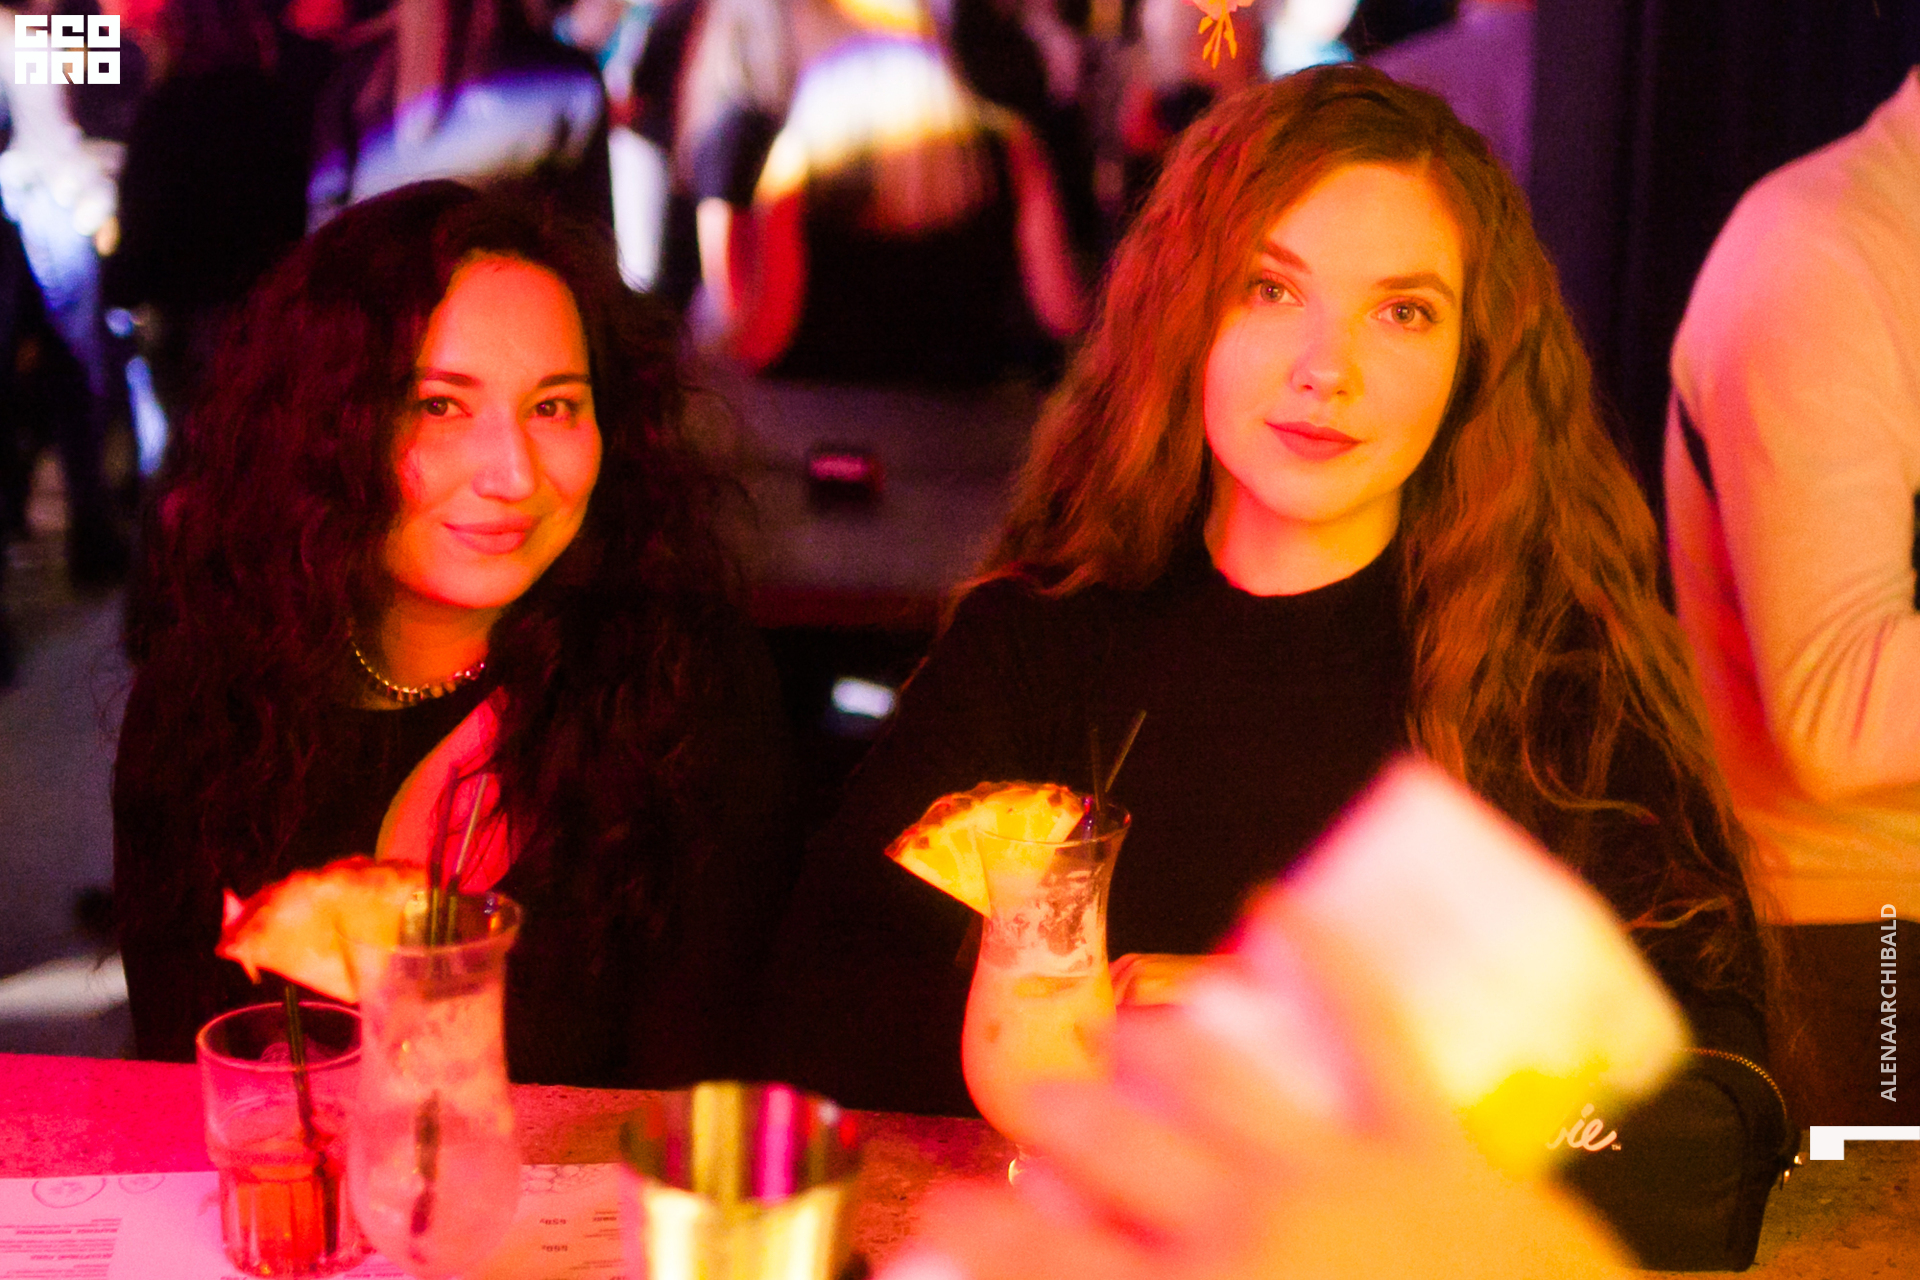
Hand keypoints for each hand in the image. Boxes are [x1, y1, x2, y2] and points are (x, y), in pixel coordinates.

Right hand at [892, 932, 1630, 1279]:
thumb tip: (1124, 1268)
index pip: (1041, 1257)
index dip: (970, 1229)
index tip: (931, 1212)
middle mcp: (1240, 1227)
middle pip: (1108, 1142)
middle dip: (1052, 1114)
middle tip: (1030, 1103)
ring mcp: (1330, 1172)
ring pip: (1206, 1074)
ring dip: (1153, 1043)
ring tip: (1128, 1033)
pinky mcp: (1425, 1140)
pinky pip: (1368, 1029)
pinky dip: (1321, 959)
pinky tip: (1275, 912)